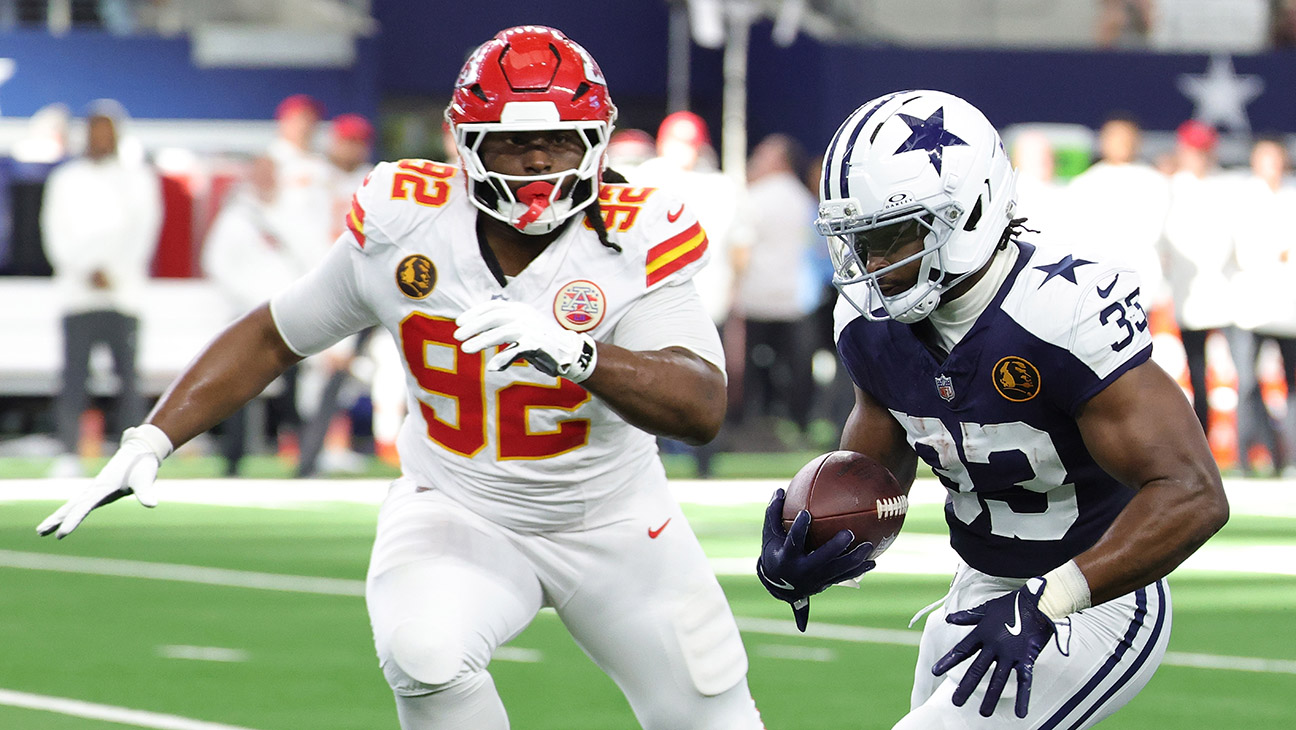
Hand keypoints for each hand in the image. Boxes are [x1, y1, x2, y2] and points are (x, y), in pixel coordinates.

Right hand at [37, 424, 172, 538]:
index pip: (84, 507)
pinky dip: (69, 511)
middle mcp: (95, 488)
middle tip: (40, 532)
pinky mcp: (99, 490)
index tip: (62, 533)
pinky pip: (80, 503)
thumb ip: (146, 492)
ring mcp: (95, 489)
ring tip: (43, 531)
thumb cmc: (142, 464)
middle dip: (56, 519)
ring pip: (72, 504)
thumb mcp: (145, 479)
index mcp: (103, 487)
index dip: (73, 520)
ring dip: (59, 516)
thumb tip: (152, 504)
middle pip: (71, 506)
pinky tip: (63, 518)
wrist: (140, 450)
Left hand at [454, 300, 596, 381]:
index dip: (474, 313)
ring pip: (501, 332)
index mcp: (520, 309)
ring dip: (482, 341)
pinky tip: (492, 367)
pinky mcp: (537, 344)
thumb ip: (503, 331)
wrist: (569, 352)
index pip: (493, 306)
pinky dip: (503, 359)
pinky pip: (516, 351)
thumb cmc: (542, 342)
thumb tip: (481, 335)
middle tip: (457, 335)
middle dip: (473, 326)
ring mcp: (531, 329)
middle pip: (494, 317)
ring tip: (466, 349)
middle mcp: (525, 315)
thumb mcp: (521, 332)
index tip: (459, 322)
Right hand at [755, 488, 875, 631]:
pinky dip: (860, 569)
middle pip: (822, 559)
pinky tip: (873, 561)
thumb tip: (780, 490)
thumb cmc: (775, 553)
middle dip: (836, 547)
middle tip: (849, 533)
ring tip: (869, 545)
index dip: (799, 528)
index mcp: (787, 557)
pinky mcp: (827, 583)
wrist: (780, 587)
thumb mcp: (770, 535)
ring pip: (839, 570)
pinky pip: (846, 576)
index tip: (806, 513)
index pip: (793, 541)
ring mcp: (817, 579)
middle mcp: (803, 570)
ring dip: (855, 558)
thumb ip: (774, 513)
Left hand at [932, 577, 1055, 718]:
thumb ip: (969, 617)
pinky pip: (1025, 682)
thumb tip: (950, 619)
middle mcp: (994, 646)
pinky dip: (1023, 698)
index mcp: (982, 633)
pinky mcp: (1027, 659)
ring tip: (984, 713)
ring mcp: (1010, 654)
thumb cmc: (1013, 604)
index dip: (948, 661)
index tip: (935, 672)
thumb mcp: (987, 608)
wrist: (1039, 602)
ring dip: (991, 698)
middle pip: (977, 670)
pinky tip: (1020, 713)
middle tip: (956, 702)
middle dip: (966, 687)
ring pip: (998, 680)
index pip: (961, 650)